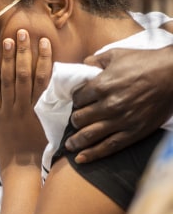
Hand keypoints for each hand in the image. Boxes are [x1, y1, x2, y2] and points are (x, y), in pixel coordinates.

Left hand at [0, 29, 51, 171]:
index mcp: (41, 108)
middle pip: (23, 73)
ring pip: (7, 80)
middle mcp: (24, 106)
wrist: (23, 169)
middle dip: (23, 52)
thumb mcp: (56, 127)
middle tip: (23, 32)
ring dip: (7, 58)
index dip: (43, 59)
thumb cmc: (43, 150)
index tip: (44, 42)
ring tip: (7, 40)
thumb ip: (58, 107)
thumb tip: (64, 89)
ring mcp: (8, 110)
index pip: (43, 78)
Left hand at [68, 46, 172, 162]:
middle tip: (75, 121)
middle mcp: (108, 105)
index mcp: (101, 85)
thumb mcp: (115, 54)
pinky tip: (81, 159)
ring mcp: (121, 120)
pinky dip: (93, 154)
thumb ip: (94, 61)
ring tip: (69, 145)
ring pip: (90, 135)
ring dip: (76, 141)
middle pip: (80, 118)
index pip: (77, 99)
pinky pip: (109, 146)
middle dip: (75, 120)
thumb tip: (82, 66)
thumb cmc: (144, 62)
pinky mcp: (134, 132)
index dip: (75, 101)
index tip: (77, 103)